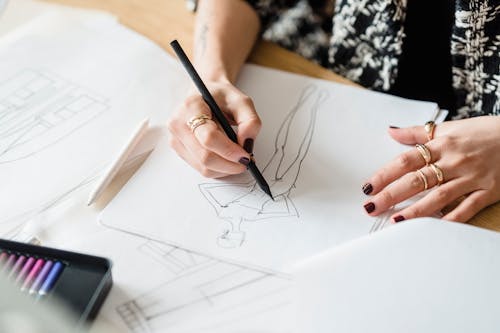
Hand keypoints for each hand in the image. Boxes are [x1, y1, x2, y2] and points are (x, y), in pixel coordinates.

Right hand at [167, 80, 260, 177]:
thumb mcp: (242, 101)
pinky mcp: (180, 151)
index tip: (245, 156)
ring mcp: (176, 139)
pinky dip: (218, 169)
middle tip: (246, 162)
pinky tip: (227, 159)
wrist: (205, 94)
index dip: (229, 151)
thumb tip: (247, 143)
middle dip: (230, 164)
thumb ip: (250, 121)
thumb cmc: (221, 96)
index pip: (208, 137)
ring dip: (225, 169)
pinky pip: (201, 169)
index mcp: (190, 107)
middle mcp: (178, 124)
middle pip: (205, 157)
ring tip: (237, 159)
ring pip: (203, 167)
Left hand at [362, 116, 499, 222]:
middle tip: (372, 207)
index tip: (368, 187)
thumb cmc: (483, 132)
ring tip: (396, 221)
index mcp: (442, 144)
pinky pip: (468, 208)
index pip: (406, 161)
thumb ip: (418, 132)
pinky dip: (453, 218)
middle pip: (417, 180)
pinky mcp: (489, 191)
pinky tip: (435, 228)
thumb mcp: (450, 127)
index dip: (385, 174)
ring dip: (416, 211)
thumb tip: (391, 132)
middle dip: (391, 195)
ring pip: (439, 197)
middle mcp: (454, 161)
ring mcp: (472, 177)